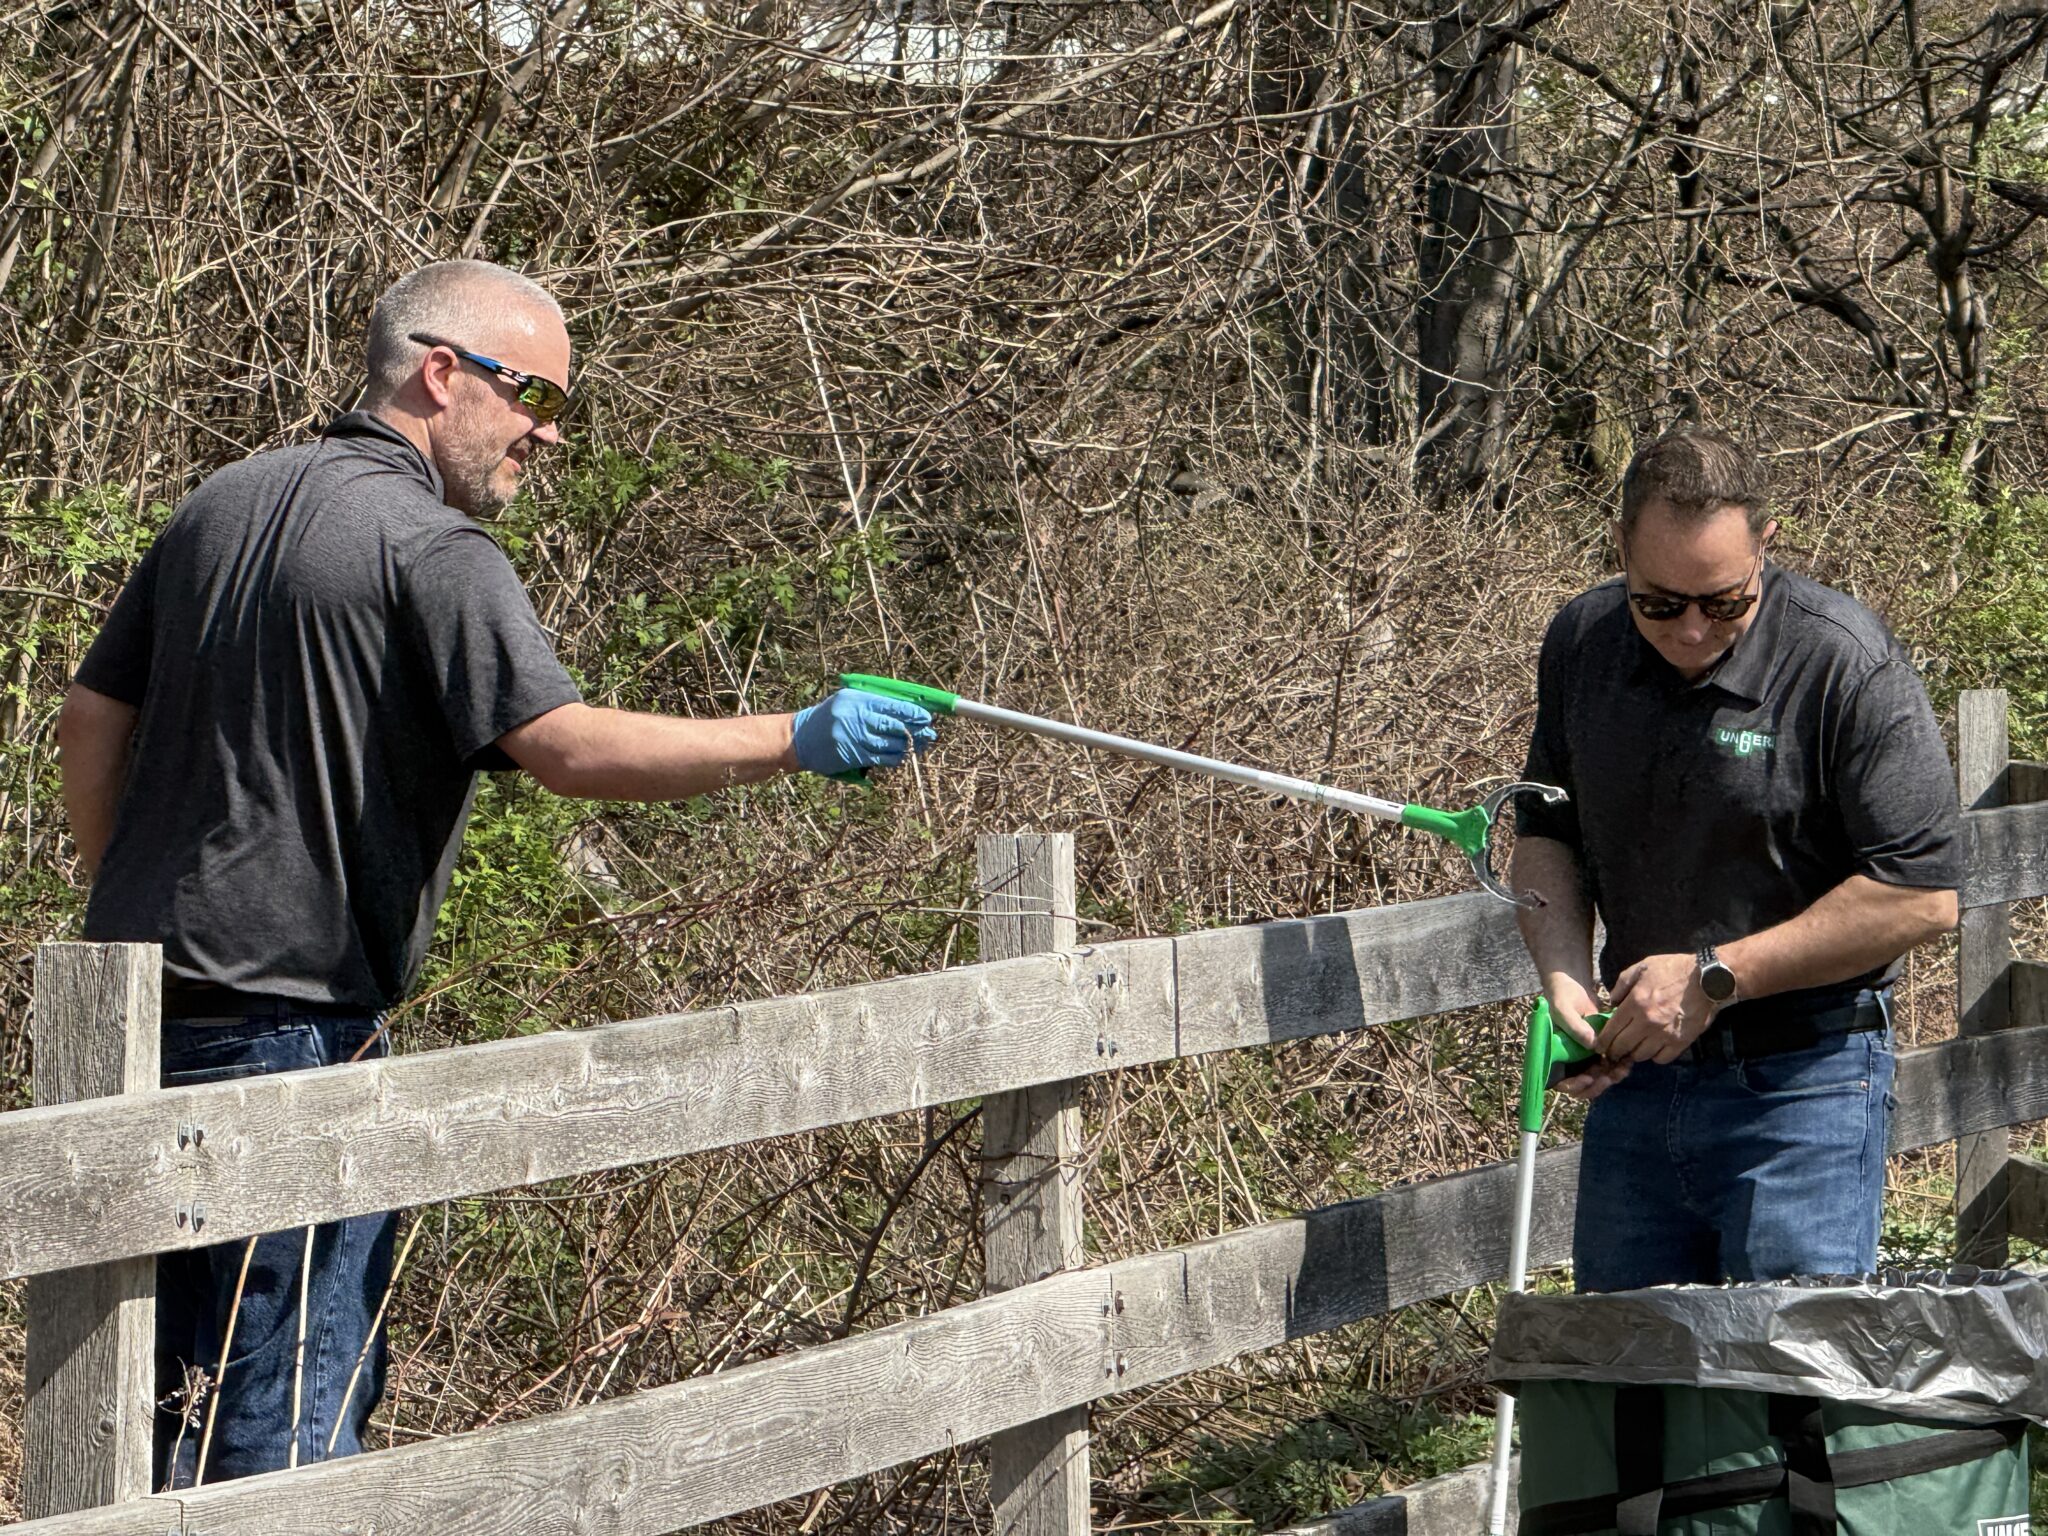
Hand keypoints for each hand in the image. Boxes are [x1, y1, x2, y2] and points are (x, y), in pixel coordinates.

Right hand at [791, 689, 936, 776]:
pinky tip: (903, 757)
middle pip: (895, 725)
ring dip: (909, 747)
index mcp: (857, 700)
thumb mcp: (848, 702)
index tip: (927, 718)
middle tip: (931, 734)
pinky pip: (880, 759)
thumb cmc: (829, 718)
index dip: (913, 713)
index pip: (892, 705)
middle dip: (917, 731)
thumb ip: (873, 705)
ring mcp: (853, 737)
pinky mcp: (851, 755)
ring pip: (890, 744)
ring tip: (920, 746)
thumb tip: (907, 711)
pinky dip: (895, 758)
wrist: (800, 739)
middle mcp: (856, 717)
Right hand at [1544, 973, 1630, 1101]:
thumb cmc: (1561, 996)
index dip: (1575, 1086)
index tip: (1589, 1078)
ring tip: (1623, 1068)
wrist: (1574, 986)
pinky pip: (1607, 1066)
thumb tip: (1592, 1045)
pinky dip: (1617, 1067)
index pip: (1560, 1082)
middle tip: (1610, 1077)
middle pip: (1580, 1085)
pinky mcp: (1596, 1052)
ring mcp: (1581, 1058)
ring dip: (1610, 1077)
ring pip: (1596, 1078)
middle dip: (1597, 1084)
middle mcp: (1566, 1061)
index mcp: (1551, 1056)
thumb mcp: (1563, 1009)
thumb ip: (1575, 1027)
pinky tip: (1628, 1061)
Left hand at [1598, 952, 1715, 1064]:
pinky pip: (1662, 1059)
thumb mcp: (1642, 968)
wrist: (1707, 979)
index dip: (1602, 1042)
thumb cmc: (1673, 970)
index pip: (1611, 1030)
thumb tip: (1611, 1002)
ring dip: (1634, 1053)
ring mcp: (1664, 1035)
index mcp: (1635, 1003)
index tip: (1599, 1046)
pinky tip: (1654, 1048)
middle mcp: (1647, 1023)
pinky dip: (1655, 1056)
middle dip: (1614, 1051)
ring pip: (1641, 1055)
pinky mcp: (1680, 1042)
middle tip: (1613, 1051)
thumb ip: (1622, 985)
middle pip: (1622, 1047)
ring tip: (1634, 1047)